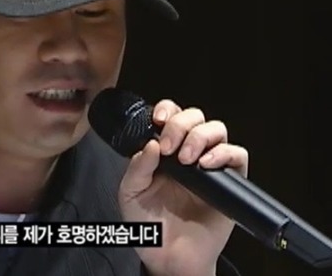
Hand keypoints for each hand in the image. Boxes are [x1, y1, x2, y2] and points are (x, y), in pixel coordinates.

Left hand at [118, 100, 248, 275]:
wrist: (168, 257)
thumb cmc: (149, 225)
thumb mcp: (130, 193)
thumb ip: (137, 167)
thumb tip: (150, 143)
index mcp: (164, 150)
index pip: (171, 116)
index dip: (167, 110)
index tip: (158, 120)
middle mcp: (188, 153)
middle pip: (195, 117)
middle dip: (181, 124)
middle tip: (168, 145)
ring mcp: (210, 166)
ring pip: (217, 130)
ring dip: (200, 136)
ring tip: (187, 159)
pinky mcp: (230, 183)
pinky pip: (237, 155)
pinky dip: (223, 154)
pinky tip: (205, 165)